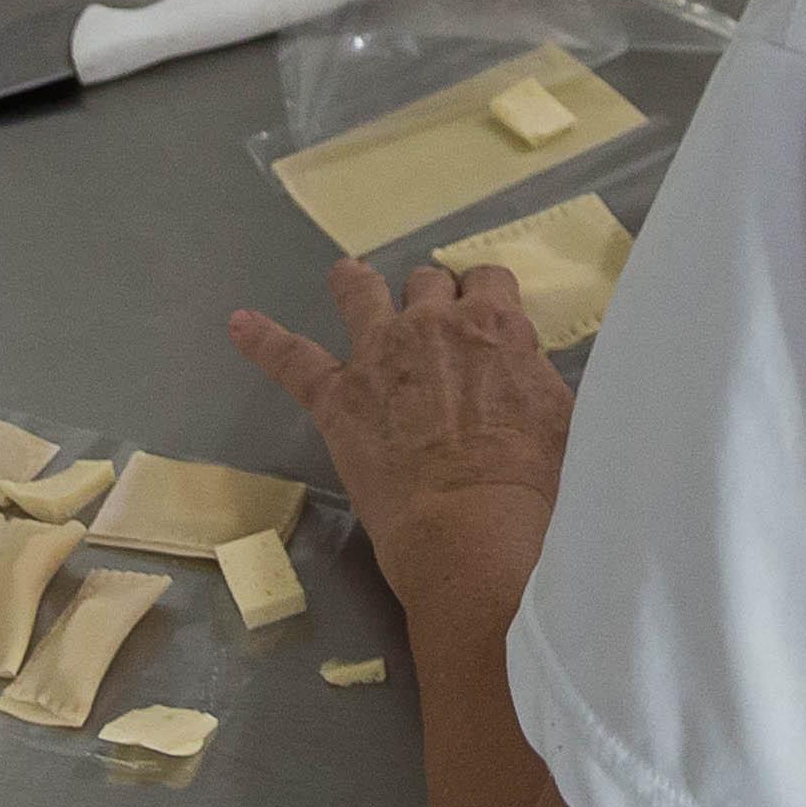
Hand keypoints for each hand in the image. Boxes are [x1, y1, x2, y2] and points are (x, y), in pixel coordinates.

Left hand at [231, 260, 571, 608]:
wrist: (472, 529)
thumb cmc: (534, 483)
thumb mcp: (564, 417)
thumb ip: (538, 378)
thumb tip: (529, 369)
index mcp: (496, 325)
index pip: (489, 279)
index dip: (484, 296)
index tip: (483, 314)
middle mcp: (434, 323)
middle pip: (428, 283)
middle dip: (430, 298)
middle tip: (432, 329)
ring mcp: (379, 354)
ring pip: (361, 292)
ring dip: (356, 284)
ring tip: (348, 278)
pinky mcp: (337, 396)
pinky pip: (291, 358)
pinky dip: (264, 340)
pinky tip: (241, 324)